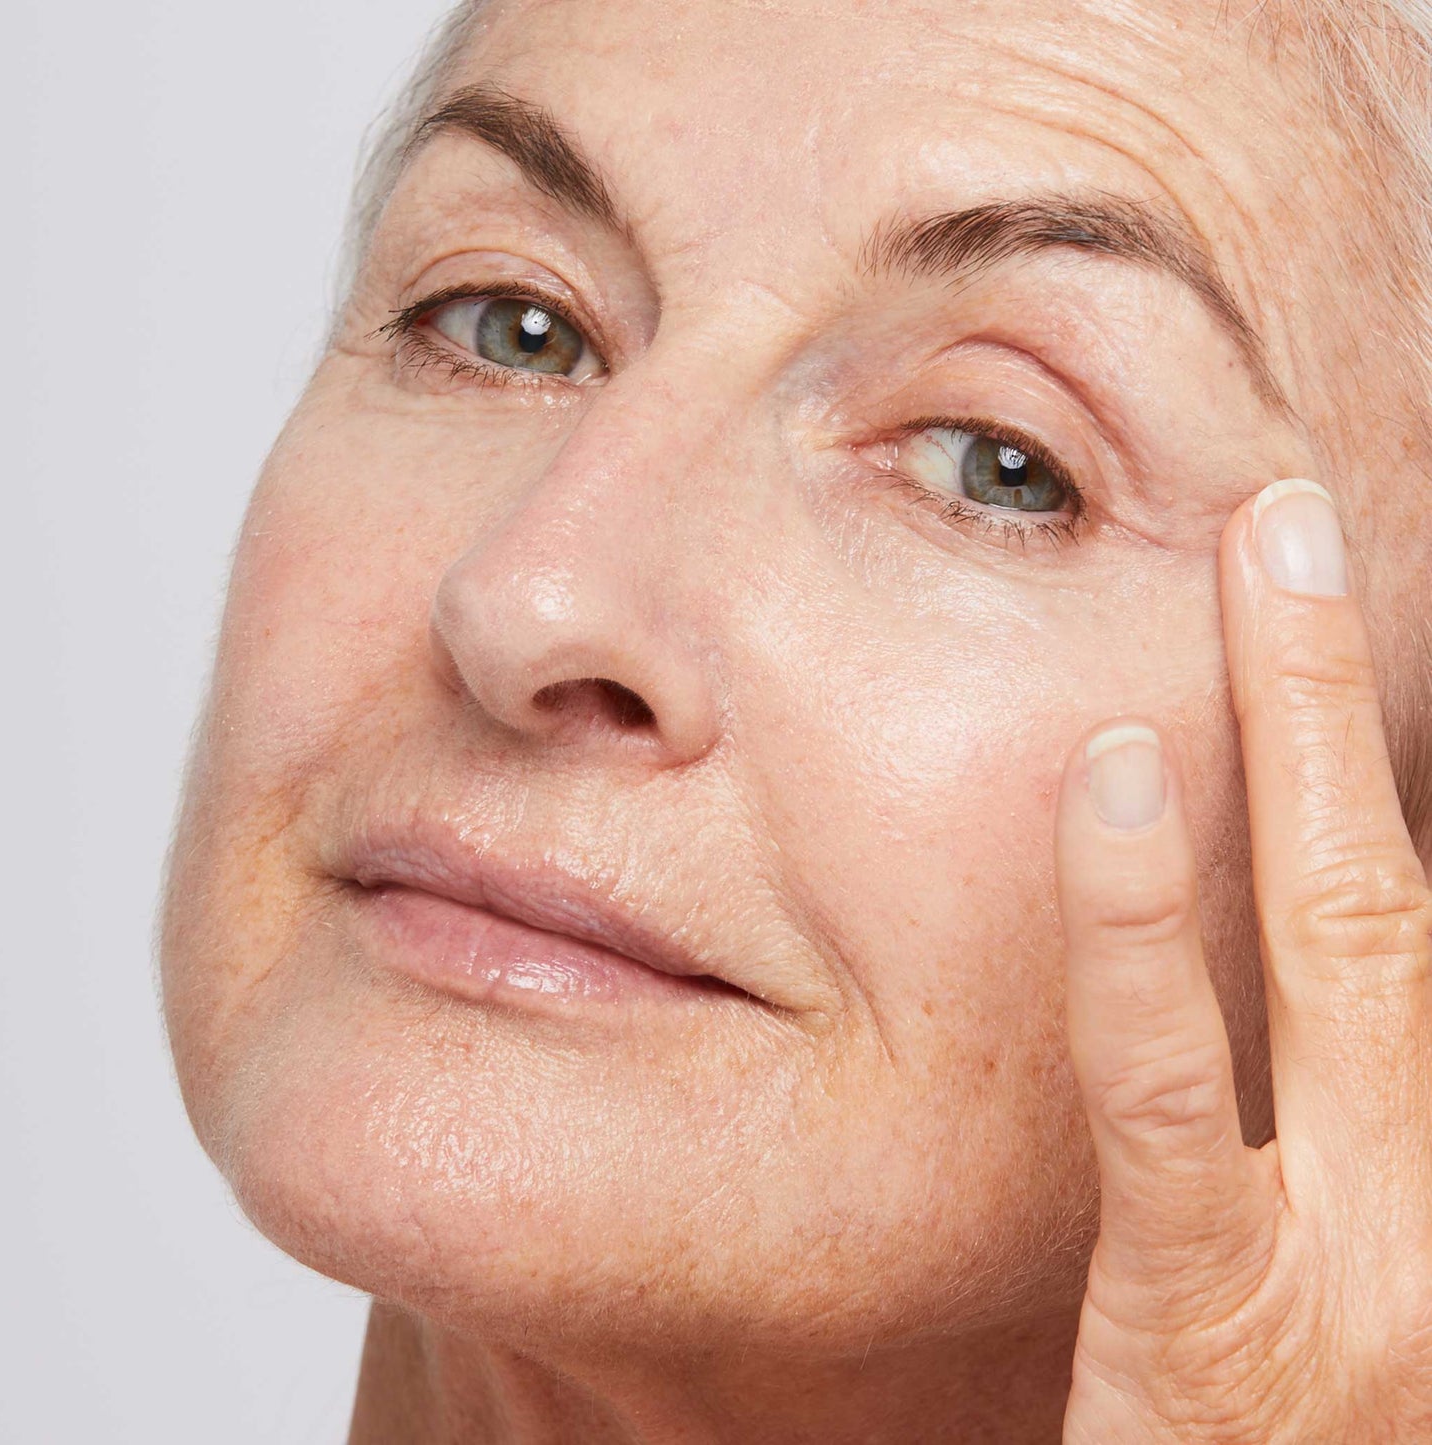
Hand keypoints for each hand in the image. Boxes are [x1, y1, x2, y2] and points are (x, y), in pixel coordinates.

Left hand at [1055, 479, 1431, 1442]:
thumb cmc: (1313, 1412)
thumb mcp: (1370, 1252)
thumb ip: (1350, 1089)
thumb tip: (1329, 930)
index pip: (1427, 915)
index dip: (1398, 754)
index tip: (1364, 651)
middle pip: (1414, 881)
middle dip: (1363, 687)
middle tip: (1310, 529)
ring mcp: (1370, 1266)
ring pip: (1349, 935)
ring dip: (1311, 724)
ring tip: (1268, 557)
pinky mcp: (1216, 1320)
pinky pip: (1170, 1093)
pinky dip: (1140, 925)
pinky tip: (1107, 776)